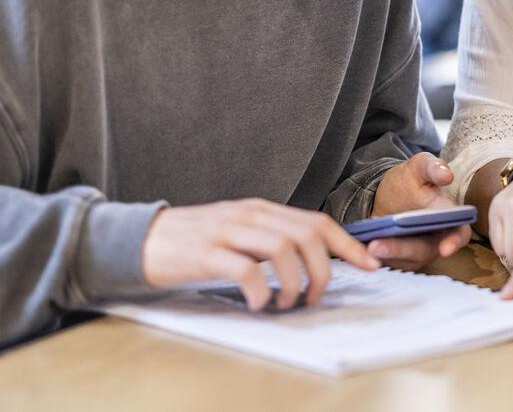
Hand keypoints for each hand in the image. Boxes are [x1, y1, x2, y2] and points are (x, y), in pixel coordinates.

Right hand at [141, 198, 380, 310]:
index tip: (370, 266)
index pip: (317, 222)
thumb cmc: (195, 242)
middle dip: (322, 270)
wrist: (140, 239)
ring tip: (287, 303)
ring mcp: (228, 231)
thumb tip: (313, 262)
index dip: (348, 245)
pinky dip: (259, 290)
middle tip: (314, 297)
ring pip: (282, 249)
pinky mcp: (205, 253)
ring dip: (293, 282)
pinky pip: (244, 269)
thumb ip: (272, 239)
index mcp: (263, 210)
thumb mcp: (240, 232)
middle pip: (307, 235)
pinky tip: (257, 304)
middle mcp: (250, 215)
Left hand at [367, 152, 471, 269]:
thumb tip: (446, 175)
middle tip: (376, 246)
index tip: (444, 249)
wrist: (386, 194)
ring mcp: (416, 251)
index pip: (459, 234)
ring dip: (387, 254)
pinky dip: (378, 256)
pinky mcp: (398, 259)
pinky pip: (390, 262)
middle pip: (423, 251)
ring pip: (404, 259)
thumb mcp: (418, 167)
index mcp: (448, 218)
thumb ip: (433, 167)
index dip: (455, 242)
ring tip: (368, 246)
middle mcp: (435, 239)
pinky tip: (363, 249)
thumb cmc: (409, 181)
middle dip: (401, 249)